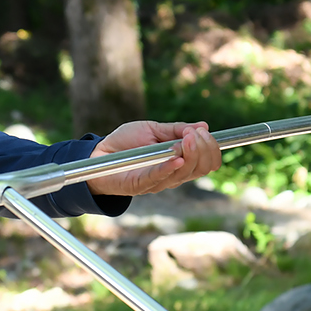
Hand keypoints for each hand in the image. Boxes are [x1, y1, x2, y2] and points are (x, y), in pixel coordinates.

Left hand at [87, 121, 222, 198]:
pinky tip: (177, 157)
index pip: (206, 163)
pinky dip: (170, 167)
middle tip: (196, 133)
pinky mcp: (141, 185)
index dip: (211, 148)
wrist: (99, 152)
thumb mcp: (153, 129)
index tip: (204, 132)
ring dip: (190, 153)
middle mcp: (172, 175)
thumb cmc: (126, 142)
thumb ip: (176, 130)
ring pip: (184, 173)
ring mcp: (158, 182)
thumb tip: (203, 125)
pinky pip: (159, 177)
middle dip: (204, 149)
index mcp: (179, 163)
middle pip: (200, 168)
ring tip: (189, 137)